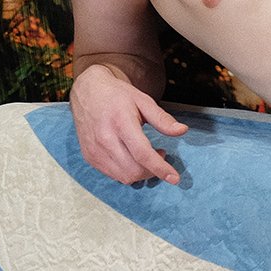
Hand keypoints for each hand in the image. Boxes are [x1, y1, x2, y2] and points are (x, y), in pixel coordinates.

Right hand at [70, 64, 187, 184]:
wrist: (88, 92)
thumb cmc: (117, 96)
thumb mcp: (143, 101)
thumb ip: (162, 119)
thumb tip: (182, 130)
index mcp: (120, 123)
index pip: (142, 153)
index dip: (160, 168)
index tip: (175, 178)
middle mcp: (104, 140)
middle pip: (134, 170)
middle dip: (153, 171)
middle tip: (161, 154)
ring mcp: (95, 151)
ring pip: (124, 177)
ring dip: (141, 173)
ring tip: (147, 155)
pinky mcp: (90, 157)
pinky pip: (113, 175)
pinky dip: (127, 172)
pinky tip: (132, 157)